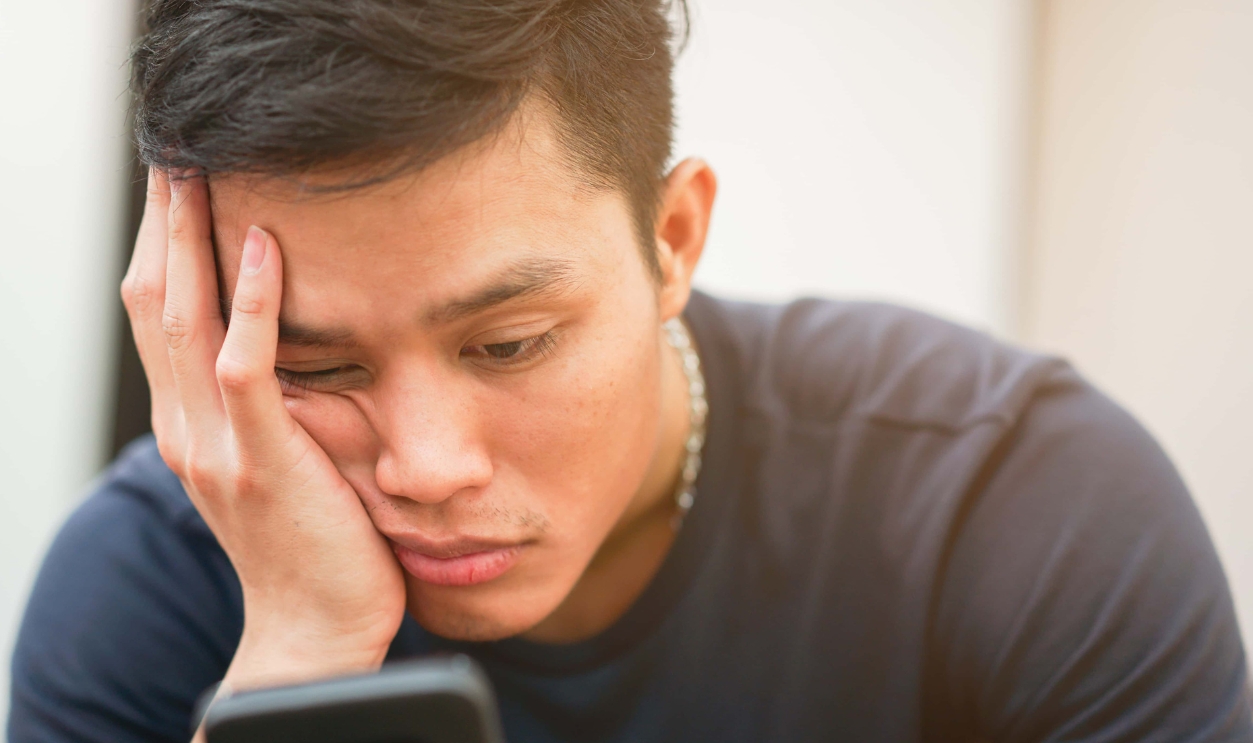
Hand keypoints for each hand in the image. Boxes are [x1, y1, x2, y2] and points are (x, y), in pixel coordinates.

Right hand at [120, 170, 406, 691]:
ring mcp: (217, 446)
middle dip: (161, 224)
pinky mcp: (262, 461)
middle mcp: (188, 429)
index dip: (161, 245)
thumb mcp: (276, 464)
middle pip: (154, 303)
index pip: (160, 315)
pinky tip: (267, 244)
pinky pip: (249, 367)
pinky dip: (256, 301)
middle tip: (176, 151)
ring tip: (201, 170)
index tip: (178, 185)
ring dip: (190, 239)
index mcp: (190, 426)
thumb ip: (268, 408)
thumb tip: (292, 348)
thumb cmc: (313, 547)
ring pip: (185, 320)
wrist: (315, 631)